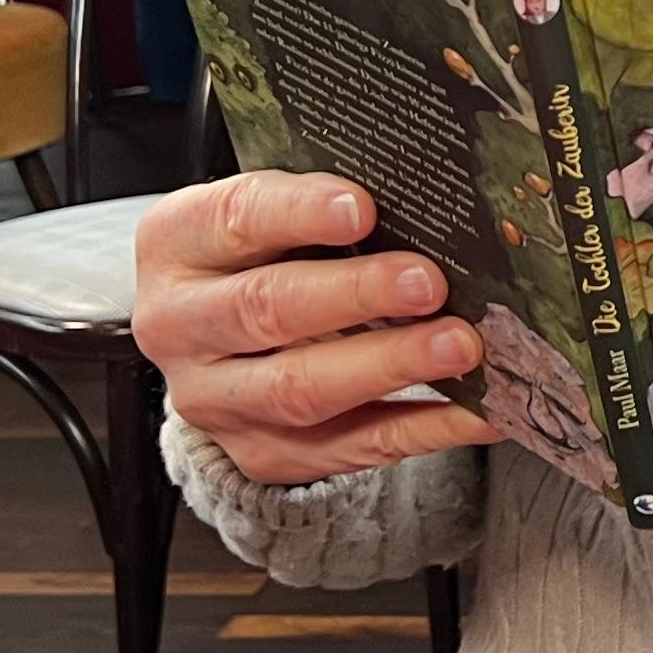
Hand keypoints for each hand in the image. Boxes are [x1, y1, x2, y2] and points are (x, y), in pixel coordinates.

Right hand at [129, 171, 491, 485]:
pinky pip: (353, 447)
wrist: (218, 346)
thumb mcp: (264, 215)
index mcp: (175, 247)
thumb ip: (320, 204)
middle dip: (354, 295)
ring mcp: (218, 401)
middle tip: (427, 282)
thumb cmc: (260, 256)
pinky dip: (425, 427)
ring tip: (460, 345)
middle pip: (265, 309)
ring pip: (301, 390)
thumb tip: (420, 197)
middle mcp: (180, 326)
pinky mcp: (266, 454)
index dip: (298, 214)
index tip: (362, 208)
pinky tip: (478, 409)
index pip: (233, 221)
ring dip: (389, 366)